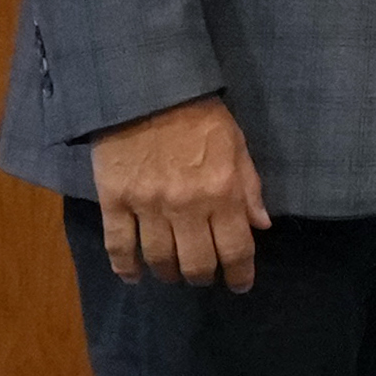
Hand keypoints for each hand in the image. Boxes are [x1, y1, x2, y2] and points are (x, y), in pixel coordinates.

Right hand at [87, 95, 268, 292]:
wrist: (147, 91)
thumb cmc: (199, 116)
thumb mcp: (237, 146)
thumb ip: (249, 188)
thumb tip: (261, 226)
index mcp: (222, 193)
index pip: (236, 249)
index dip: (240, 274)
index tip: (239, 284)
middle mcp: (186, 206)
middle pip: (196, 262)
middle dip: (202, 277)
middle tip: (203, 277)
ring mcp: (148, 206)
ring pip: (159, 259)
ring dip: (168, 273)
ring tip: (173, 274)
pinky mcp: (114, 200)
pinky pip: (118, 244)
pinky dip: (125, 267)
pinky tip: (133, 277)